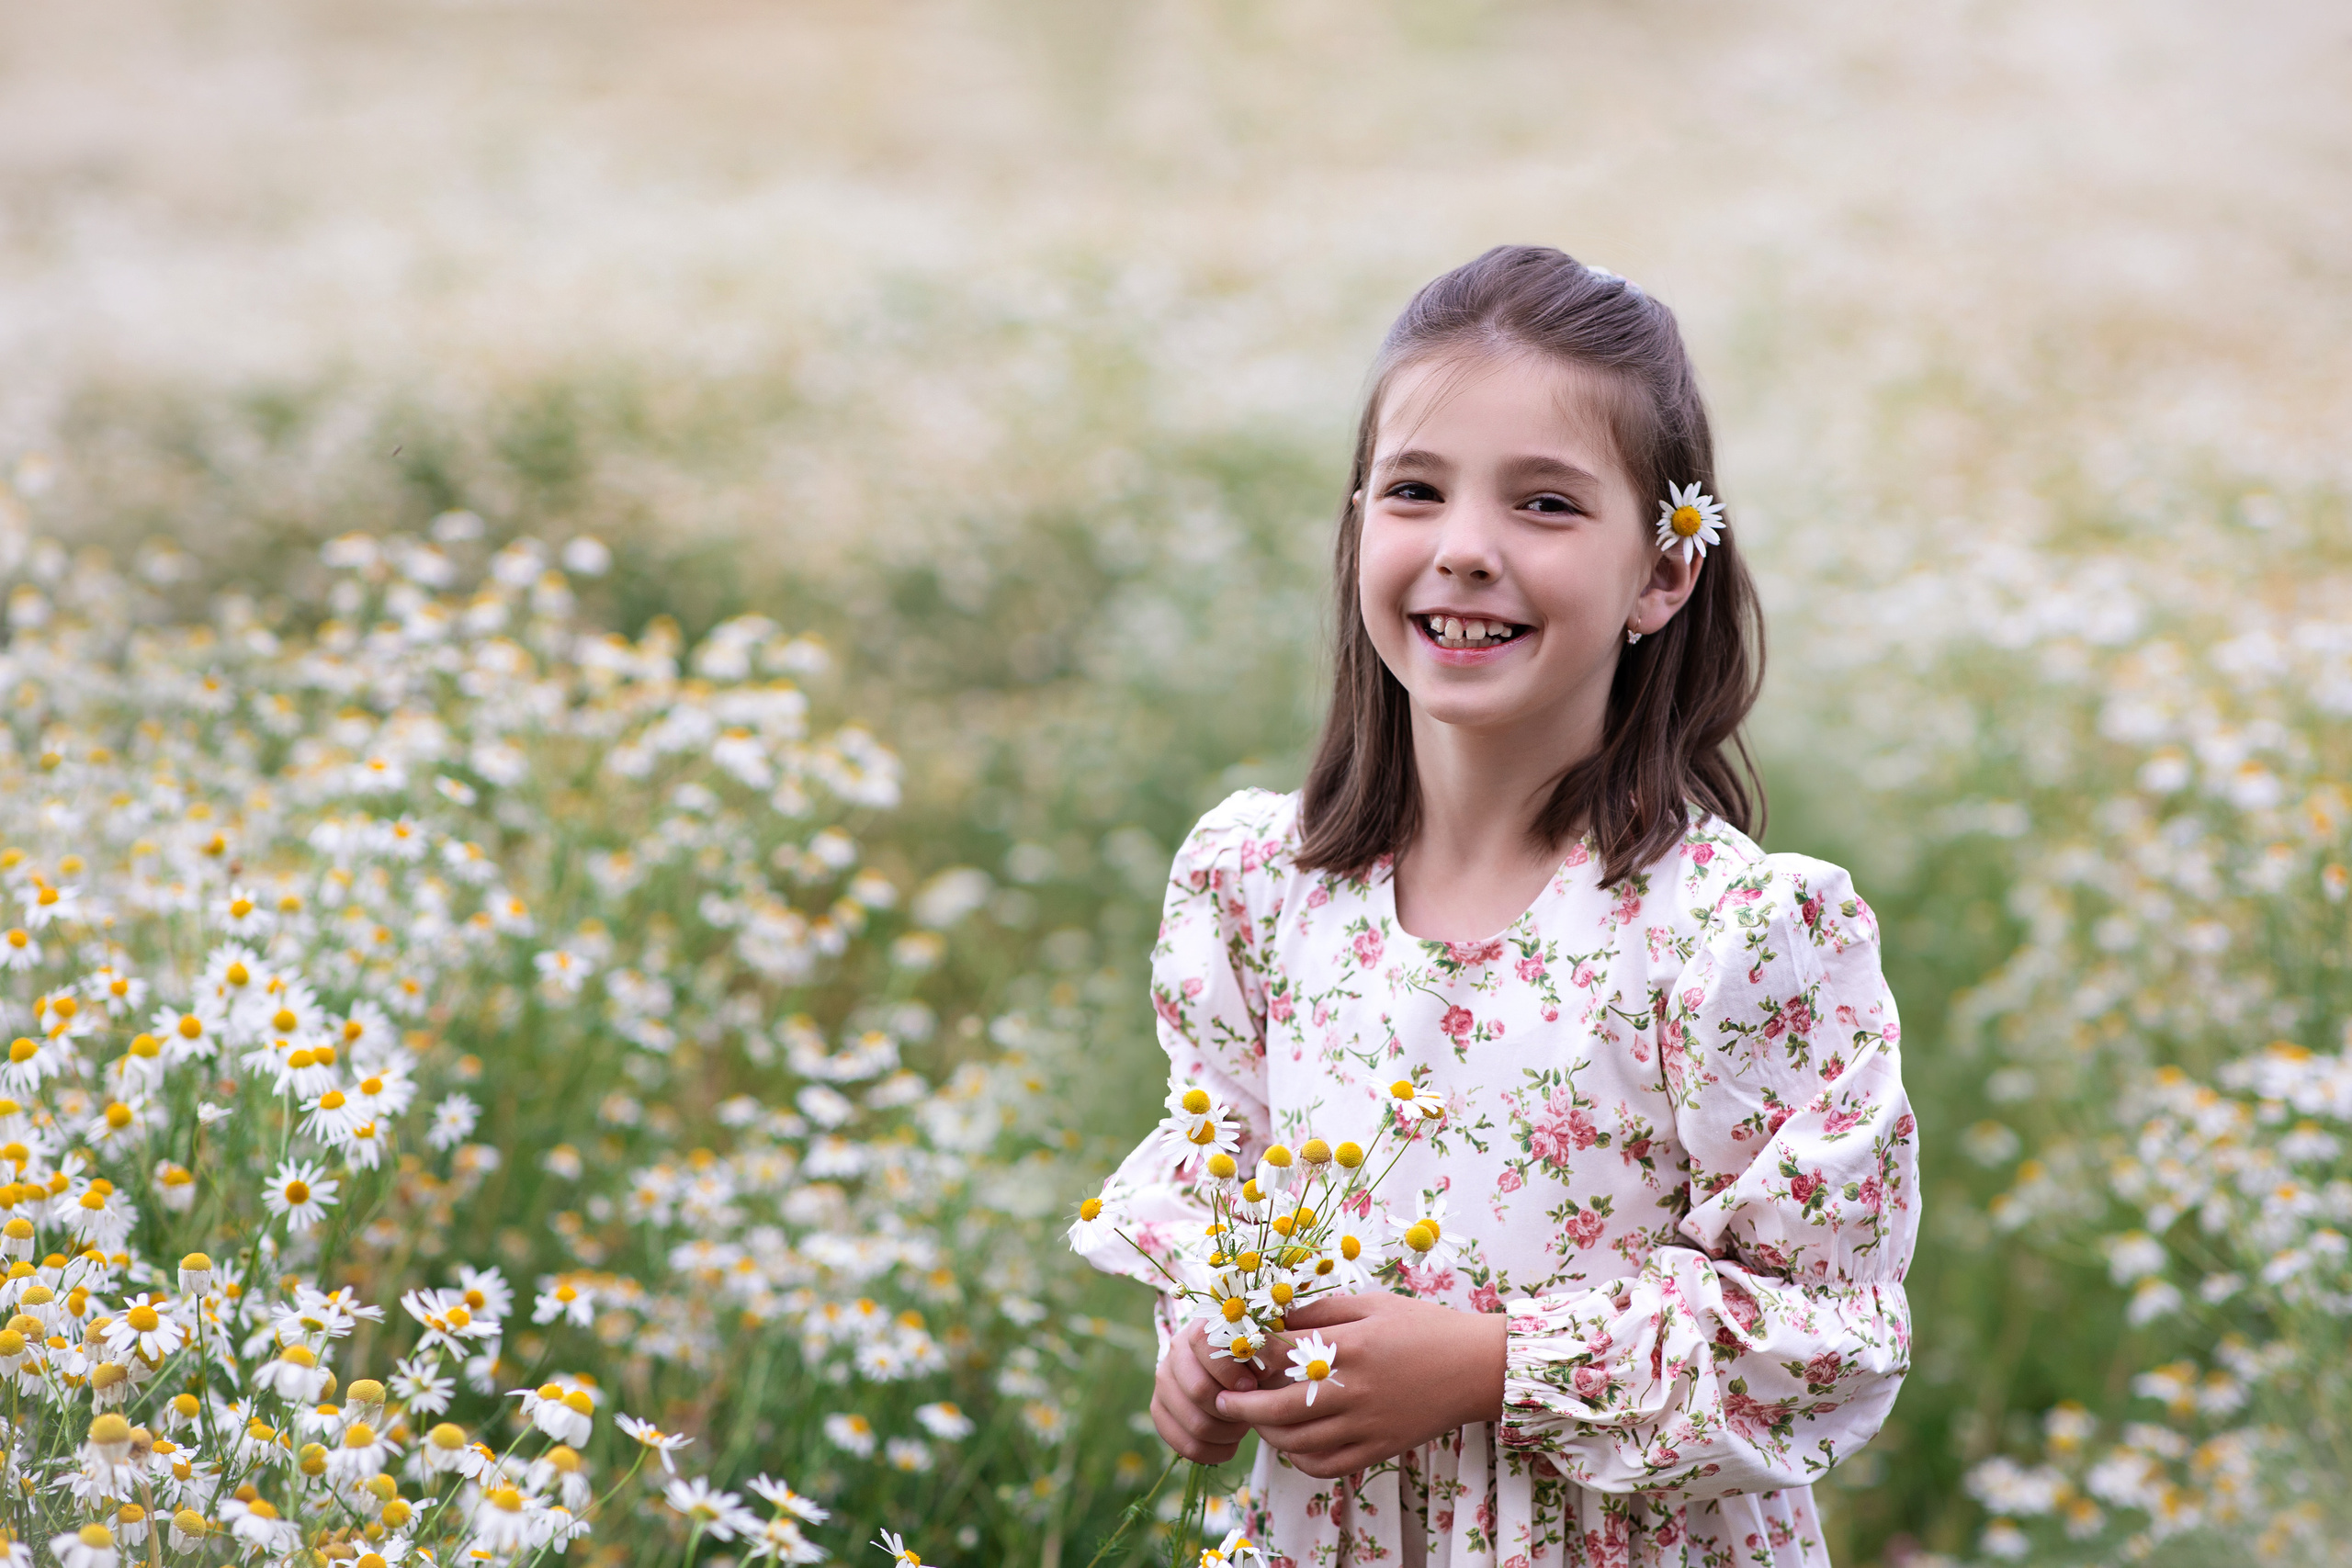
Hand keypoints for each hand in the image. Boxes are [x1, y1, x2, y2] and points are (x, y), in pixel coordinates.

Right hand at [1151, 1316, 1263, 1464]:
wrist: (1233, 1374)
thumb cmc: (1253, 1363)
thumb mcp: (1262, 1353)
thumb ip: (1262, 1357)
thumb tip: (1260, 1371)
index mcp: (1198, 1329)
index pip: (1202, 1344)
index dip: (1229, 1370)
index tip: (1251, 1386)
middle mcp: (1174, 1353)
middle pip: (1199, 1391)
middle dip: (1233, 1409)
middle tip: (1249, 1411)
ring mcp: (1163, 1383)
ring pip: (1195, 1424)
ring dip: (1228, 1433)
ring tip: (1242, 1426)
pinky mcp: (1159, 1410)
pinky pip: (1185, 1446)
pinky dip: (1213, 1452)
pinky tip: (1229, 1444)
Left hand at [1210, 1292, 1506, 1480]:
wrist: (1476, 1368)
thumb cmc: (1423, 1327)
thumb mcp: (1372, 1303)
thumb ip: (1322, 1309)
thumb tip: (1275, 1316)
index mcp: (1351, 1346)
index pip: (1282, 1353)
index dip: (1250, 1351)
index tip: (1234, 1348)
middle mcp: (1355, 1390)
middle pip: (1280, 1407)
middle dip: (1241, 1405)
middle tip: (1220, 1399)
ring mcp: (1367, 1425)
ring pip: (1298, 1443)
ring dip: (1267, 1433)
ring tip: (1255, 1418)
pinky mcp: (1378, 1449)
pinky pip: (1326, 1466)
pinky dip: (1300, 1460)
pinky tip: (1292, 1444)